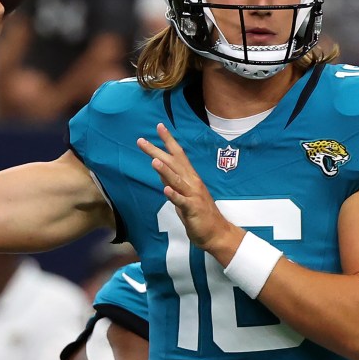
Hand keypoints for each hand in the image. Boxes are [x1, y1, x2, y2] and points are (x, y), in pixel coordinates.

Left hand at [137, 123, 235, 251]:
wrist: (216, 232)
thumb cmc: (199, 214)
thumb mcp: (182, 194)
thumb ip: (172, 181)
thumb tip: (159, 168)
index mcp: (190, 178)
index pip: (178, 155)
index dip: (168, 141)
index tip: (159, 126)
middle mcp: (192, 183)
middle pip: (174, 164)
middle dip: (157, 152)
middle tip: (141, 141)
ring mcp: (193, 195)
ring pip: (177, 180)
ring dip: (165, 170)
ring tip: (154, 160)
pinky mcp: (192, 209)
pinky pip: (181, 201)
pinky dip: (174, 195)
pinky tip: (165, 190)